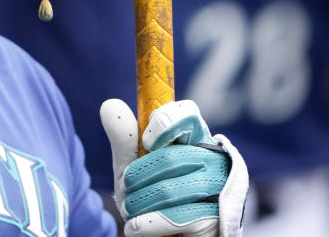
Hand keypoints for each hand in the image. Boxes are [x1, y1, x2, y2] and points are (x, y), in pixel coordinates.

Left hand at [101, 99, 247, 236]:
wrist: (167, 234)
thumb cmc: (150, 191)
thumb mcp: (133, 164)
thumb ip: (124, 138)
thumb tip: (110, 105)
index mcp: (193, 138)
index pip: (187, 115)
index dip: (165, 124)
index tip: (145, 142)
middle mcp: (213, 160)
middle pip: (170, 158)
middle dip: (137, 176)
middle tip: (126, 187)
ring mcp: (218, 190)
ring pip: (170, 190)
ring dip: (138, 202)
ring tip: (130, 209)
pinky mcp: (216, 220)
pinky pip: (176, 218)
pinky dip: (147, 223)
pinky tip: (136, 226)